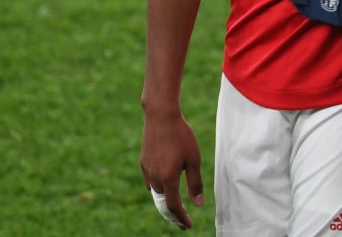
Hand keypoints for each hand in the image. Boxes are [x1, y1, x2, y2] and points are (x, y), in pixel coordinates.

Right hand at [140, 111, 204, 229]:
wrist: (161, 116)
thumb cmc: (181, 136)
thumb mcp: (194, 159)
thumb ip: (195, 183)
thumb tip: (198, 204)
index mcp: (168, 179)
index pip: (174, 206)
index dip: (181, 218)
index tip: (189, 225)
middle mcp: (154, 177)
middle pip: (163, 203)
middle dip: (173, 215)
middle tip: (182, 222)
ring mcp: (147, 169)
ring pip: (155, 192)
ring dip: (164, 201)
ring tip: (174, 205)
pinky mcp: (143, 161)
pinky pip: (150, 181)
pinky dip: (157, 188)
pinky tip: (163, 186)